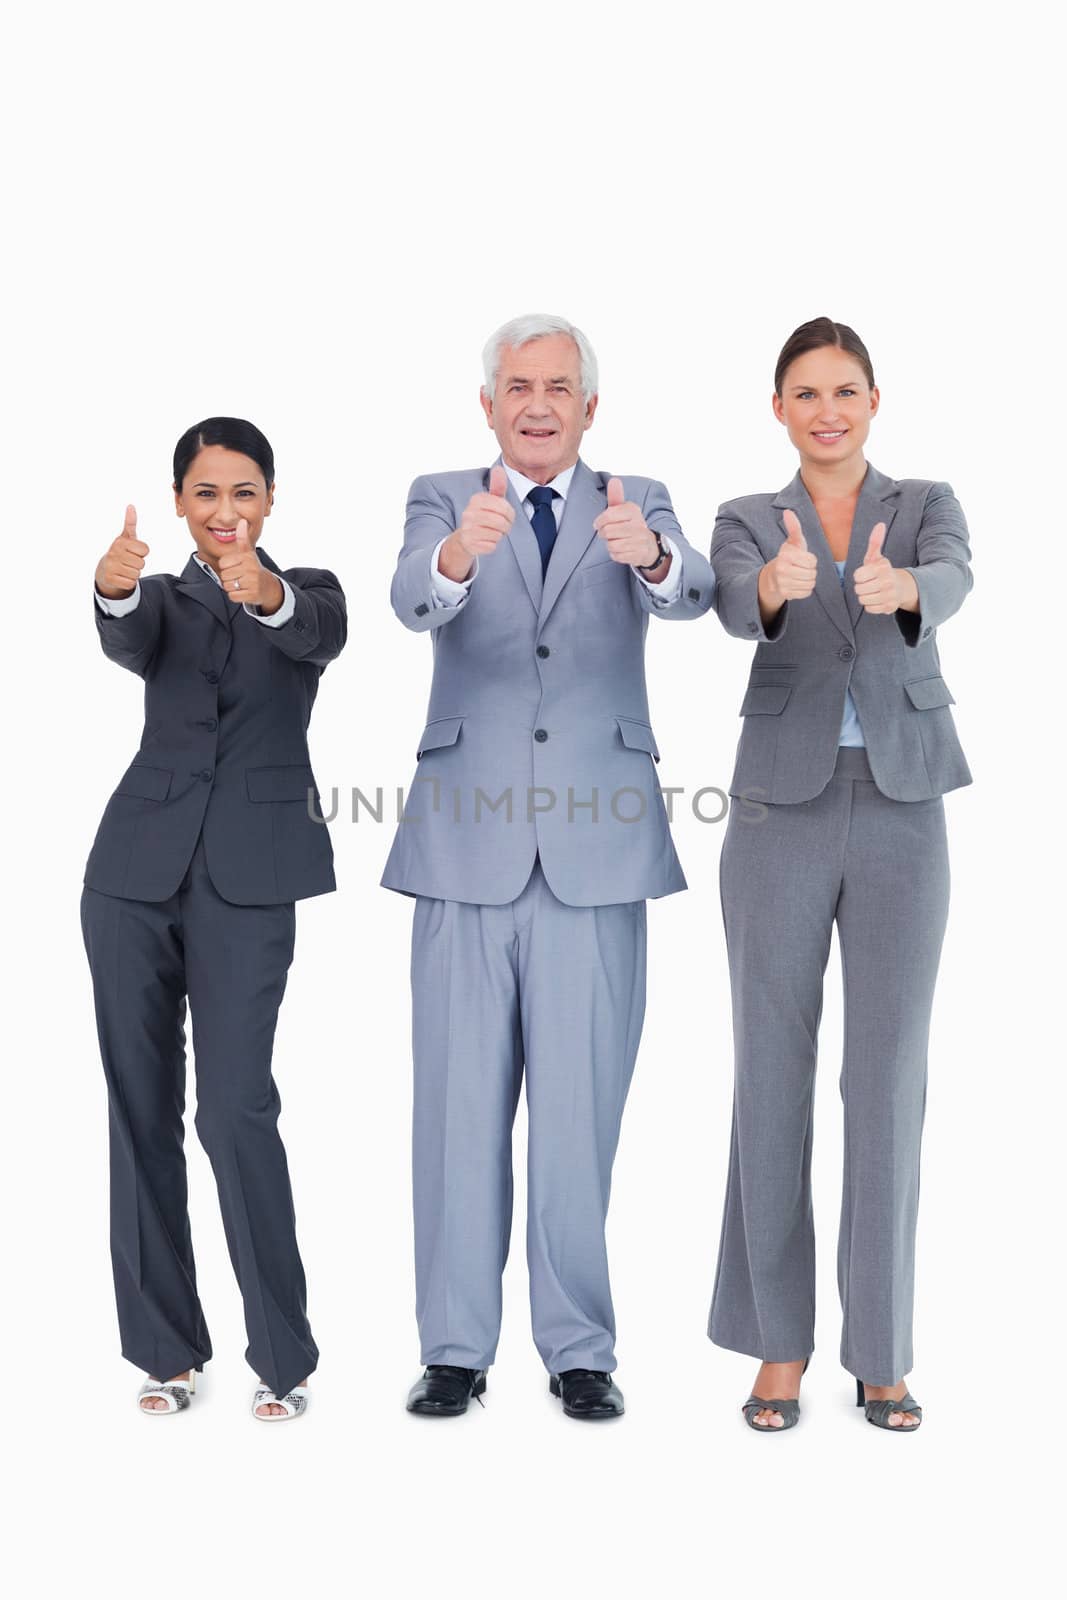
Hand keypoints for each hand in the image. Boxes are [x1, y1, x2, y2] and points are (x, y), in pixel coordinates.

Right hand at [95, 504, 149, 597]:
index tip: (133, 552)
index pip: (145, 550)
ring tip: (124, 569)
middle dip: (138, 564)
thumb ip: (130, 523)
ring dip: (133, 574)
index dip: (142, 553)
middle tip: (128, 562)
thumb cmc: (120, 552)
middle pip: (142, 563)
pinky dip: (128, 582)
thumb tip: (131, 506)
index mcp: (120, 542)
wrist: (104, 570)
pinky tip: (121, 577)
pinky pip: (130, 584)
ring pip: (137, 574)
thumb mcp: (126, 537)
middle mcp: (114, 552)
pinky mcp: (110, 579)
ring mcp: (111, 566)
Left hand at [217, 520, 282, 610]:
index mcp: (247, 557)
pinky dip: (236, 596)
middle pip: (224, 575)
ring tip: (241, 584)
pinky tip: (244, 591)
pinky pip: (233, 596)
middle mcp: (250, 568)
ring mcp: (252, 582)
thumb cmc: (253, 568)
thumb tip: (242, 521)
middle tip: (240, 577)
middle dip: (229, 578)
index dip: (227, 567)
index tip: (236, 567)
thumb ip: (243, 538)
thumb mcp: (248, 552)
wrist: (268, 586)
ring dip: (232, 587)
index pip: (222, 563)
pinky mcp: (252, 594)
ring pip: (227, 586)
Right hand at [438, 464, 514, 581]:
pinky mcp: (469, 543)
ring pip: (497, 534)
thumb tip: (498, 468)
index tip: (506, 516)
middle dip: (506, 526)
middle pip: (501, 521)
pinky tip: (486, 541)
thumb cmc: (483, 517)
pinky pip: (491, 545)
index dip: (510, 514)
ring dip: (499, 535)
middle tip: (502, 527)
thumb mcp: (490, 500)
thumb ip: (497, 486)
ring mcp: (467, 528)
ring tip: (493, 533)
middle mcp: (469, 512)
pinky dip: (492, 545)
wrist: (465, 538)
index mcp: (476, 500)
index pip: (504, 507)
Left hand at [593, 477, 661, 566]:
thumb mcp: (624, 510)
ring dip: (610, 545)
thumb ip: (616, 496)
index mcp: (633, 510)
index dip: (599, 522)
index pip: (608, 515)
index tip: (598, 524)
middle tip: (607, 534)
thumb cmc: (630, 525)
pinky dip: (615, 554)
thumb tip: (614, 480)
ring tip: (616, 541)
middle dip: (604, 534)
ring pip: (611, 545)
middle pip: (607, 532)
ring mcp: (640, 540)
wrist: (650, 545)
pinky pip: (617, 556)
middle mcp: (639, 524)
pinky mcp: (639, 554)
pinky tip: (622, 550)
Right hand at [761, 509, 817, 606]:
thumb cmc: (788, 557)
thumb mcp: (792, 542)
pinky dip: (805, 589)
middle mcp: (782, 570)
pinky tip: (797, 584)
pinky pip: (806, 593)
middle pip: (812, 573)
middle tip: (801, 568)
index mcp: (785, 556)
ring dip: (808, 580)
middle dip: (810, 571)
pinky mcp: (786, 594)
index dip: (811, 560)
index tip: (803, 559)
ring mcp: (783, 583)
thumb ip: (794, 527)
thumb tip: (788, 512)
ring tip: (800, 575)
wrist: (773, 577)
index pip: (812, 561)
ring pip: (810, 583)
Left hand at [853, 523, 905, 613]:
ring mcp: (889, 595)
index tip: (866, 574)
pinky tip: (877, 599)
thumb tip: (880, 524)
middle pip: (858, 589)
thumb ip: (875, 541)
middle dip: (861, 587)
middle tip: (869, 584)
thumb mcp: (876, 557)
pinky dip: (870, 605)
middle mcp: (887, 581)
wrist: (900, 587)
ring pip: (862, 600)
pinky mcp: (890, 607)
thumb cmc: (882, 571)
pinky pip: (869, 609)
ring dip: (865, 596)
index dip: (859, 576)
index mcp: (882, 568)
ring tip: (873, 591)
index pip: (857, 576)